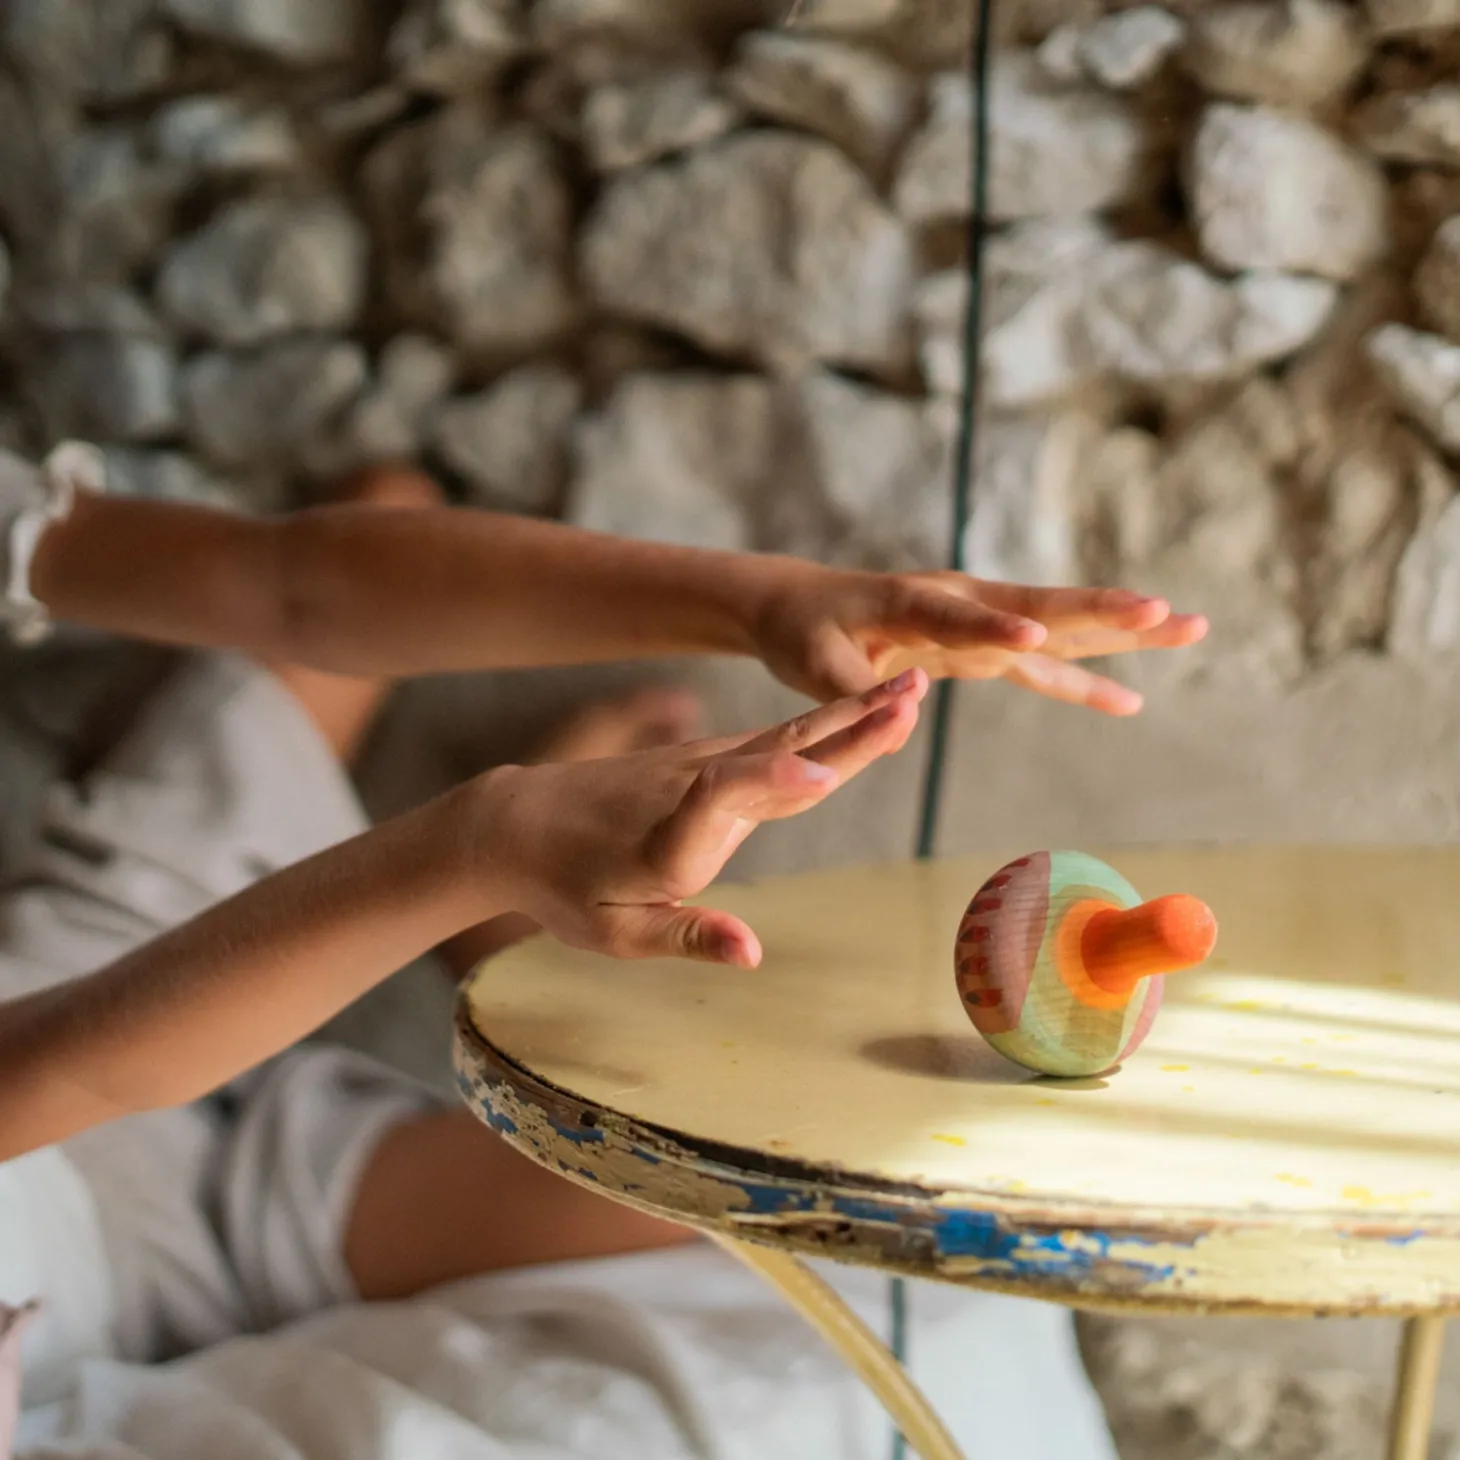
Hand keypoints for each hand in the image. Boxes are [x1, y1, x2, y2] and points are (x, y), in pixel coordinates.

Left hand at [475, 671, 927, 967]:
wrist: (520, 821)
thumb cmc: (566, 888)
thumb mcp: (614, 933)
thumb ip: (685, 937)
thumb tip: (753, 953)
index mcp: (668, 844)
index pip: (717, 803)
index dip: (766, 786)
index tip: (818, 773)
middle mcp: (692, 792)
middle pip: (776, 756)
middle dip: (844, 730)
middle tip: (910, 701)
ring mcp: (703, 765)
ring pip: (786, 739)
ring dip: (850, 715)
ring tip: (912, 692)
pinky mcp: (710, 757)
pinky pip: (776, 739)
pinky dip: (826, 722)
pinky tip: (865, 710)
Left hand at [750, 565, 1207, 714]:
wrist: (804, 606)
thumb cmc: (803, 631)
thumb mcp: (811, 661)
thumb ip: (851, 688)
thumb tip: (897, 726)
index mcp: (910, 599)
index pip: (956, 615)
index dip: (993, 627)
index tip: (1037, 637)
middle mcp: (960, 602)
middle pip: (1040, 606)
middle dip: (1103, 611)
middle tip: (1166, 611)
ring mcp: (981, 623)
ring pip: (1061, 626)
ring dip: (1122, 631)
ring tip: (1190, 628)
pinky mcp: (986, 647)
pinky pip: (1044, 667)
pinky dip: (1083, 682)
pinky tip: (1130, 701)